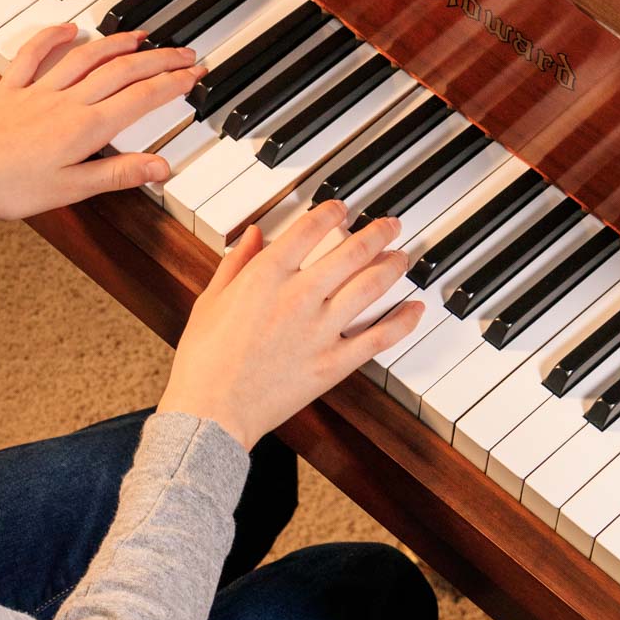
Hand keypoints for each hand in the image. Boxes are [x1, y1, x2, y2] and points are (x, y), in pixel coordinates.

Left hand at [0, 24, 203, 219]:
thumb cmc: (9, 188)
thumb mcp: (71, 190)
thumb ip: (118, 173)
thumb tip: (160, 166)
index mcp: (85, 127)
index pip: (140, 99)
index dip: (171, 84)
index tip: (194, 73)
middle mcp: (66, 101)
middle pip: (121, 71)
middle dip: (158, 60)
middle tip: (184, 52)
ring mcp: (38, 91)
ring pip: (87, 57)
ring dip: (118, 43)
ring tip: (143, 36)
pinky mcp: (12, 89)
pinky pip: (35, 55)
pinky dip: (53, 37)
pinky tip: (70, 28)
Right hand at [158, 201, 426, 448]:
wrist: (211, 411)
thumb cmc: (204, 360)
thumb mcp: (211, 300)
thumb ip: (237, 263)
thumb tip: (256, 234)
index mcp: (265, 276)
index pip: (310, 229)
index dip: (332, 212)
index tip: (342, 208)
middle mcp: (299, 296)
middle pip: (352, 252)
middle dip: (378, 233)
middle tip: (391, 225)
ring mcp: (320, 330)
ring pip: (371, 286)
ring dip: (393, 266)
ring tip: (403, 257)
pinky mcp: (334, 363)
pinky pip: (379, 337)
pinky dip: (403, 321)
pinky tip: (415, 309)